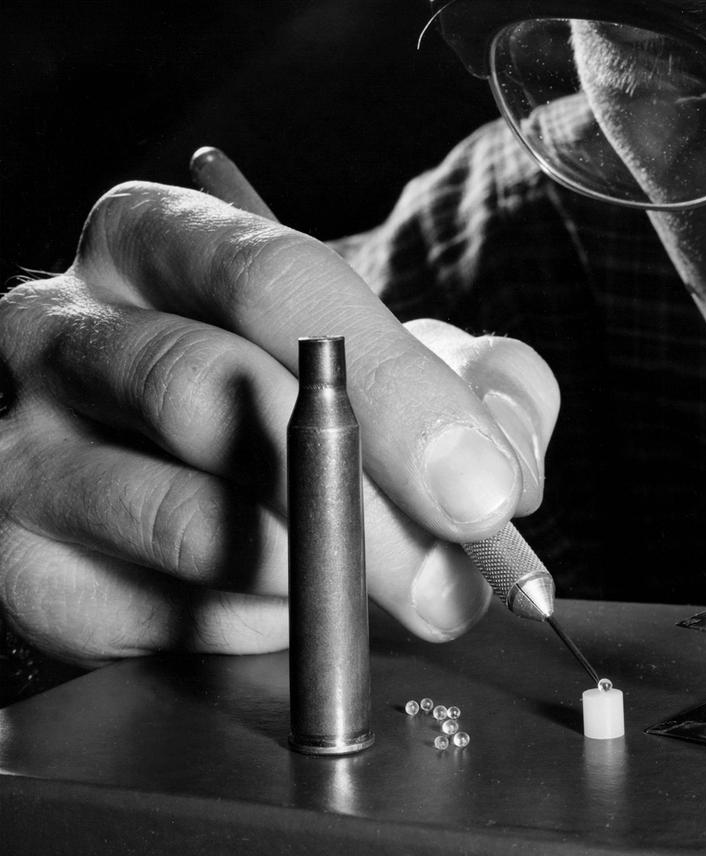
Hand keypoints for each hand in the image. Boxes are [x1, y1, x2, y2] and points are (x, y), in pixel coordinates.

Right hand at [0, 181, 557, 663]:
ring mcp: (28, 446)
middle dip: (365, 503)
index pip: (275, 282)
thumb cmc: (317, 393)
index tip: (478, 486)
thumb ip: (487, 387)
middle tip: (453, 573)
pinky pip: (155, 614)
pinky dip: (252, 625)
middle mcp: (64, 326)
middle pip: (212, 394)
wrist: (203, 463)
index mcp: (161, 238)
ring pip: (185, 520)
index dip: (394, 389)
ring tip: (387, 590)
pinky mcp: (23, 561)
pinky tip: (288, 600)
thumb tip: (499, 469)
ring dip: (318, 574)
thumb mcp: (418, 356)